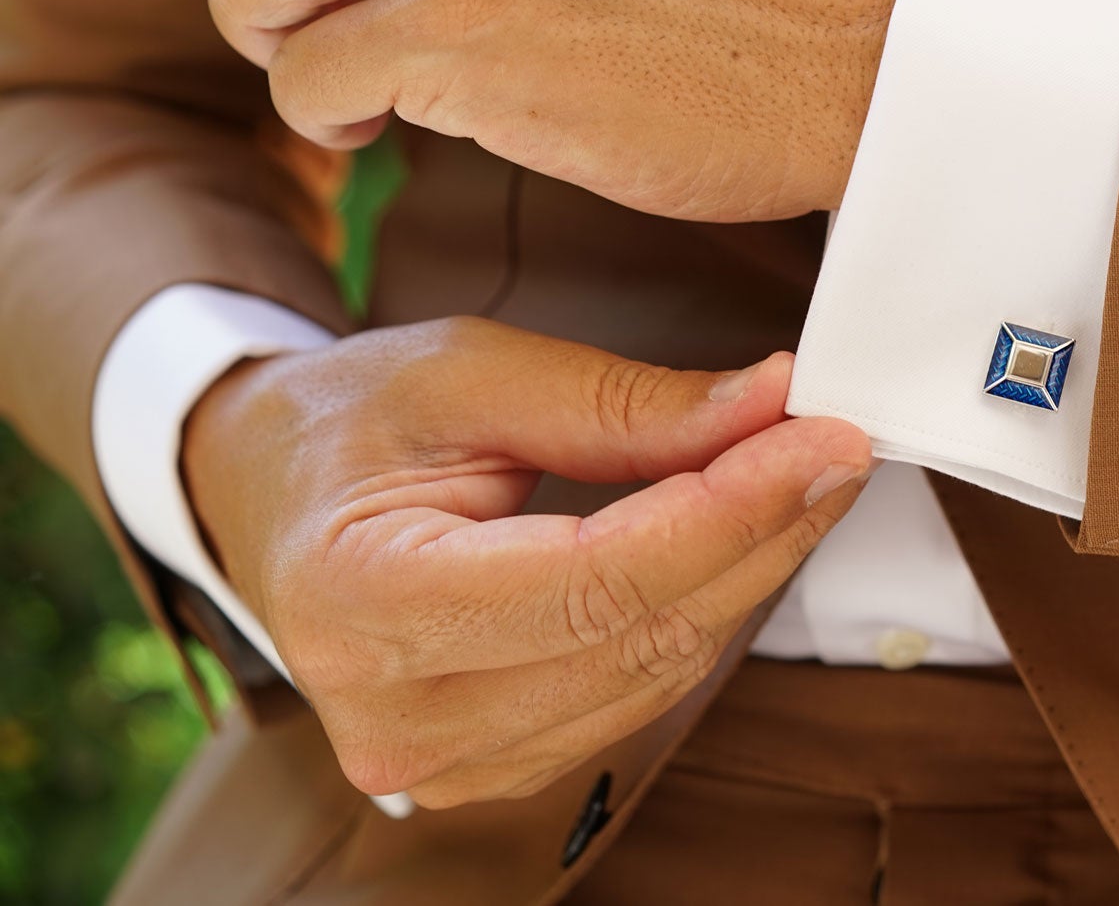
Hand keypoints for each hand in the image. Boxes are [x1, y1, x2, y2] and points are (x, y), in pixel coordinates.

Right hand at [182, 317, 872, 806]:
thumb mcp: (470, 372)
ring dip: (747, 571)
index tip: (822, 440)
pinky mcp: (493, 764)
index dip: (730, 510)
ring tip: (796, 476)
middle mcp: (395, 713)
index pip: (595, 578)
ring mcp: (443, 760)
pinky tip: (738, 539)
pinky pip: (639, 692)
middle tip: (833, 443)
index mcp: (362, 601)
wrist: (267, 496)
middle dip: (761, 531)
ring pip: (657, 670)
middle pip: (640, 631)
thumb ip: (623, 403)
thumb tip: (771, 406)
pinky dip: (701, 611)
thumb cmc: (350, 425)